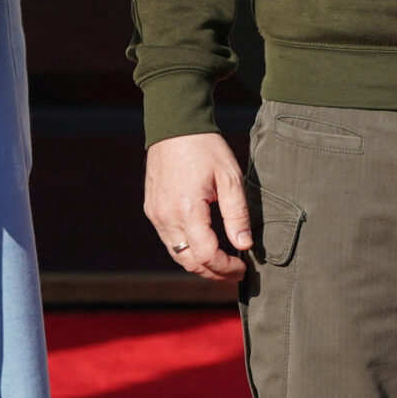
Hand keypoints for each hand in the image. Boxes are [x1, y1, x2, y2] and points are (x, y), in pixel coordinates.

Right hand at [144, 132, 253, 281]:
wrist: (174, 125)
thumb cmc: (206, 148)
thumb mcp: (230, 177)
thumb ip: (237, 214)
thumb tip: (244, 245)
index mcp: (187, 210)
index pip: (207, 256)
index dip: (226, 268)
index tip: (243, 267)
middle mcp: (166, 217)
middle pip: (189, 262)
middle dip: (213, 272)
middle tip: (234, 271)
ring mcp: (156, 215)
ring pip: (177, 254)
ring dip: (199, 264)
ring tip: (221, 263)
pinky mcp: (152, 209)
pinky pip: (168, 240)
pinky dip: (186, 249)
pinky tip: (203, 245)